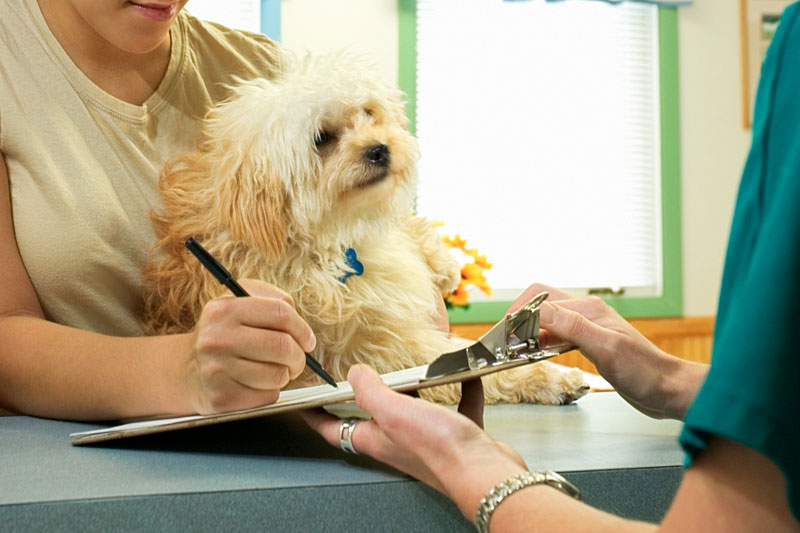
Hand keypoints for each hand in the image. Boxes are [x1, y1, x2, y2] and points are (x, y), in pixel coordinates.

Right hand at [182, 280, 315, 413]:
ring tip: (273, 370)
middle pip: (282, 346)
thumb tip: (296, 315)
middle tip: (297, 359)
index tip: (307, 339)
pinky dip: (270, 391)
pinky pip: (267, 396)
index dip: (302, 328)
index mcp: (223, 310)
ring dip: (285, 374)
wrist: (186, 371)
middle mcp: (217, 339)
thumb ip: (269, 298)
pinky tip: (255, 383)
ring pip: (278, 375)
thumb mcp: (237, 303)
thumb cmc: (223, 334)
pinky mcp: (222, 398)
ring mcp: (216, 370)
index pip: (280, 313)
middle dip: (299, 356)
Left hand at [302, 365, 527, 520]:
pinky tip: (465, 375)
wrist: (486, 474)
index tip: (303, 403)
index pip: (334, 429)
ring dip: (414, 391)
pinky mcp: (458, 437)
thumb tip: (354, 374)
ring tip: (414, 369)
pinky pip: (456, 408)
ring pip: (415, 412)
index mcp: (376, 439)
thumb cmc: (440, 450)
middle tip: (358, 376)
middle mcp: (398, 442)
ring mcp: (429, 441)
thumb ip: (370, 391)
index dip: (315, 416)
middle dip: (364, 398)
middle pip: (373, 420)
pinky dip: (460, 390)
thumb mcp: (394, 411)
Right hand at [510, 283, 706, 418]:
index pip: (541, 301)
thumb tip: (538, 311)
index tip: (502, 335)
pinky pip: (556, 335)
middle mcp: (585, 313)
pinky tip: (534, 355)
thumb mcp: (605, 348)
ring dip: (528, 331)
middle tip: (503, 341)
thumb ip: (572, 326)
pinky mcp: (588, 343)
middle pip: (540, 303)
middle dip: (518, 318)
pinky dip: (540, 342)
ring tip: (513, 350)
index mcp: (588, 309)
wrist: (667, 390)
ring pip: (546, 320)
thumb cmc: (643, 371)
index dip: (518, 315)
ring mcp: (587, 327)